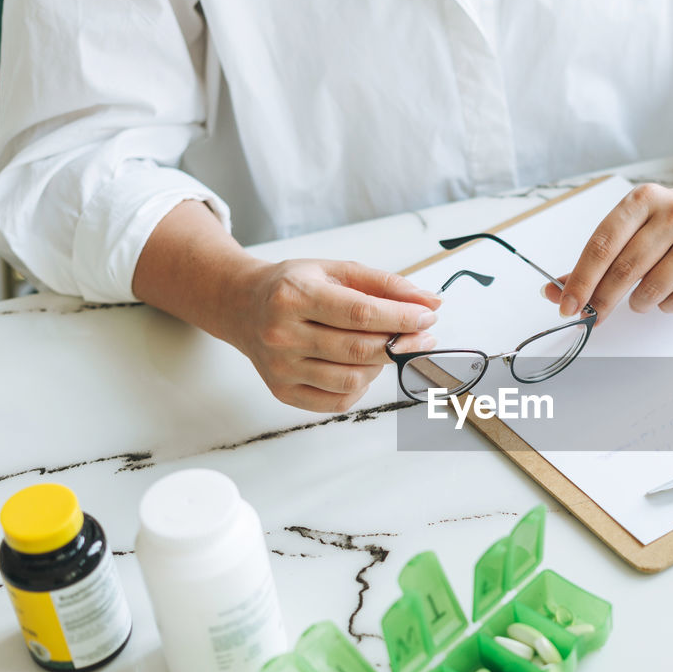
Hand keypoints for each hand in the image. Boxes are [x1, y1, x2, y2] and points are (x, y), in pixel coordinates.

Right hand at [231, 259, 439, 411]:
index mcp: (294, 296)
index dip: (402, 318)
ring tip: (382, 347)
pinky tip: (360, 366)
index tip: (428, 317)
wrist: (242, 306)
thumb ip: (384, 284)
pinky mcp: (283, 391)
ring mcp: (281, 367)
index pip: (360, 313)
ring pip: (353, 379)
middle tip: (422, 335)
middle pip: (359, 350)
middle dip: (401, 344)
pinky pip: (338, 400)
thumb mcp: (335, 270)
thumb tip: (430, 302)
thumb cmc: (293, 286)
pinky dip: (361, 386)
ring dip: (380, 366)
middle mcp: (283, 334)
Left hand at [544, 184, 672, 320]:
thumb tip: (554, 290)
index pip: (602, 244)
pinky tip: (671, 293)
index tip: (567, 305)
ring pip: (651, 289)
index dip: (580, 280)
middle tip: (593, 317)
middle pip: (624, 269)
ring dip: (638, 303)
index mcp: (644, 199)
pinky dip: (667, 306)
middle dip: (602, 301)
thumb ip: (597, 259)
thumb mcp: (637, 228)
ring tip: (642, 296)